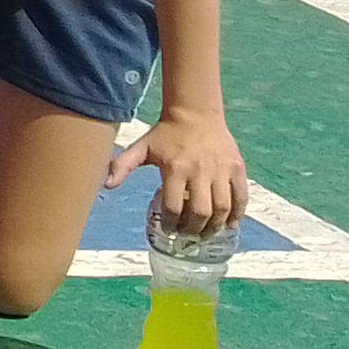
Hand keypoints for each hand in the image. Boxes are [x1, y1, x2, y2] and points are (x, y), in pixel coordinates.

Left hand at [109, 102, 247, 232]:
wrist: (195, 113)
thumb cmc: (165, 134)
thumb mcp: (141, 148)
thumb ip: (122, 165)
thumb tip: (106, 185)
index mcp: (175, 168)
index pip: (173, 206)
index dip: (170, 223)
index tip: (168, 230)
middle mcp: (200, 171)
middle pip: (200, 212)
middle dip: (193, 229)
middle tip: (188, 235)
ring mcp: (221, 170)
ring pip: (223, 208)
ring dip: (215, 226)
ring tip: (206, 233)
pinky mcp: (237, 168)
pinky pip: (241, 197)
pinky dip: (238, 214)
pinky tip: (230, 224)